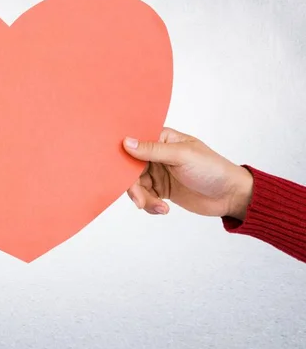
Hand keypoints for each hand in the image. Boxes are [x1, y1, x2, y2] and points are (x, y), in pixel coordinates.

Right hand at [122, 128, 253, 219]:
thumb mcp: (181, 156)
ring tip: (160, 207)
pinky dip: (150, 205)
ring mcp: (158, 172)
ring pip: (136, 185)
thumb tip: (126, 142)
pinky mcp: (161, 189)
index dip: (124, 157)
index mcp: (162, 139)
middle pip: (131, 168)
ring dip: (144, 199)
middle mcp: (157, 154)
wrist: (230, 195)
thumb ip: (152, 150)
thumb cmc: (212, 168)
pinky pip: (145, 197)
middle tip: (140, 201)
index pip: (134, 144)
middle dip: (134, 186)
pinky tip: (164, 209)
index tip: (118, 172)